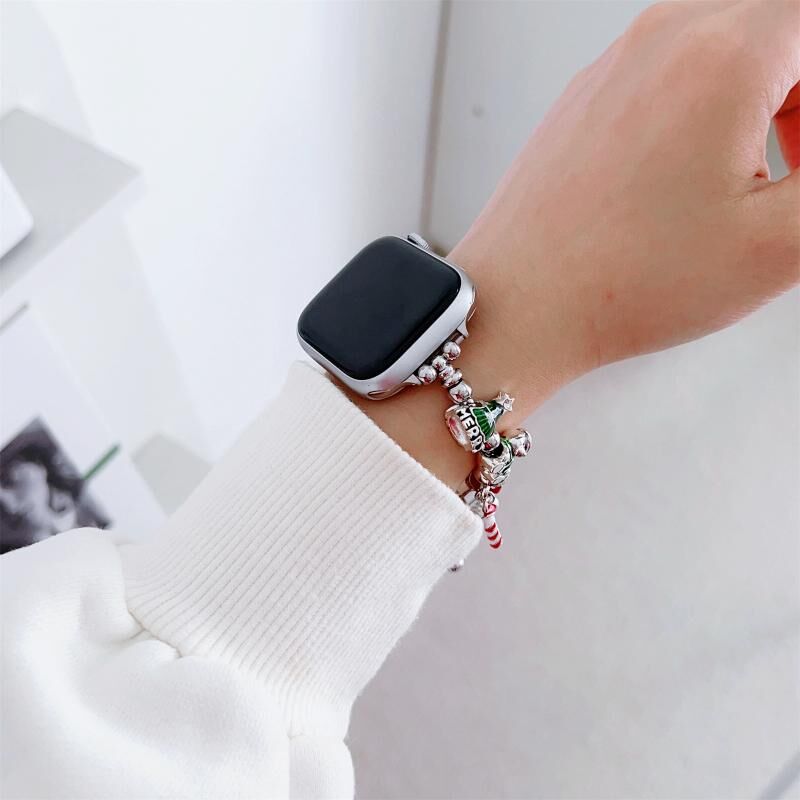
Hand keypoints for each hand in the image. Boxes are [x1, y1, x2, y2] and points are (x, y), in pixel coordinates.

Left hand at [452, 0, 799, 418]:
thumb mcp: (777, 244)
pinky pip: (669, 74)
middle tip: (794, 168)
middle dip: (799, 99)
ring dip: (760, 100)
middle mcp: (662, 39)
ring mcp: (614, 65)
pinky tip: (692, 181)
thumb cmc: (620, 283)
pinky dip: (704, 110)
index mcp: (722, 54)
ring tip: (753, 180)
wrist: (517, 307)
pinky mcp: (585, 98)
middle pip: (776, 28)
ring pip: (724, 44)